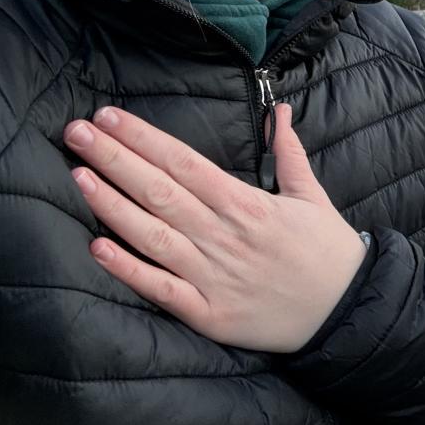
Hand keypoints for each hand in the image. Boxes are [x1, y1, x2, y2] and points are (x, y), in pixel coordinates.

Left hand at [64, 104, 367, 352]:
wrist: (347, 310)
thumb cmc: (327, 251)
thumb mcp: (312, 196)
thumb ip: (290, 153)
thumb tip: (281, 111)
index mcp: (248, 204)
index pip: (185, 162)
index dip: (144, 138)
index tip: (110, 117)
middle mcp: (225, 236)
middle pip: (160, 191)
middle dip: (115, 158)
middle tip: (76, 132)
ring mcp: (214, 275)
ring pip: (152, 235)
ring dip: (111, 205)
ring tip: (77, 175)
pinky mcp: (209, 313)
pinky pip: (161, 289)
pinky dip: (128, 269)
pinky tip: (97, 247)